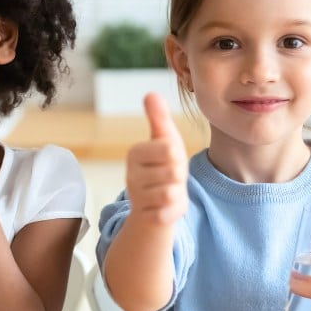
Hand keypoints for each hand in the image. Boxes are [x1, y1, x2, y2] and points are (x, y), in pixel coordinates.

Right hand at [125, 92, 188, 224]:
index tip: (169, 158)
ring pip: (172, 192)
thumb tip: (150, 93)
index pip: (169, 149)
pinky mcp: (146, 217)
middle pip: (174, 172)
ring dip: (178, 192)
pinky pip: (169, 211)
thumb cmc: (162, 165)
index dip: (177, 155)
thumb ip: (158, 118)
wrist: (156, 203)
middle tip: (171, 176)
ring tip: (169, 190)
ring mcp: (137, 197)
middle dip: (179, 175)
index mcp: (134, 153)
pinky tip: (167, 206)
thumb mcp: (164, 139)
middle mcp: (131, 175)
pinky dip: (175, 210)